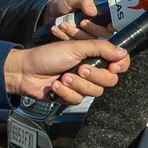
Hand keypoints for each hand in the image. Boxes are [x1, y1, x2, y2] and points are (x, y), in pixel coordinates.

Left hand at [4, 39, 129, 105]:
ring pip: (94, 92)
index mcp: (94, 56)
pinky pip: (78, 100)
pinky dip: (66, 93)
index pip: (119, 63)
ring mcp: (82, 84)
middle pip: (109, 80)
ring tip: (63, 77)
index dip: (120, 66)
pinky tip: (56, 85)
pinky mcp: (71, 96)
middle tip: (80, 69)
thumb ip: (101, 48)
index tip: (112, 66)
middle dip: (94, 76)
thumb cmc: (47, 55)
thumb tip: (123, 52)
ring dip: (77, 84)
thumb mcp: (76, 46)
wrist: (25, 71)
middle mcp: (91, 70)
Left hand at [43, 0, 113, 40]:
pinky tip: (56, 29)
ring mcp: (85, 38)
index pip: (111, 24)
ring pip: (88, 41)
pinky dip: (65, 37)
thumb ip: (84, 2)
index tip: (108, 26)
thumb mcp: (72, 0)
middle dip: (92, 29)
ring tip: (63, 24)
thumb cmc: (62, 5)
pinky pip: (74, 45)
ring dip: (76, 33)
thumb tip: (93, 12)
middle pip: (102, 35)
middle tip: (82, 22)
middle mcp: (95, 28)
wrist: (47, 15)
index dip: (111, 26)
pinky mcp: (75, 45)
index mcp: (99, 16)